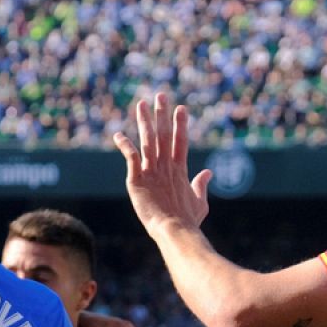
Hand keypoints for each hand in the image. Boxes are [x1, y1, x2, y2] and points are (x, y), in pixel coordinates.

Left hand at [113, 92, 211, 235]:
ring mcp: (151, 172)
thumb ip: (201, 185)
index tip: (180, 108)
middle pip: (164, 134)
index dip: (180, 124)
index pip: (179, 141)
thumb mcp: (200, 201)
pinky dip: (125, 145)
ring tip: (141, 104)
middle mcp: (166, 166)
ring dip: (145, 121)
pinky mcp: (137, 180)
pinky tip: (118, 135)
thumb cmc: (187, 221)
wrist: (175, 231)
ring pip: (148, 140)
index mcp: (179, 170)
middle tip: (160, 95)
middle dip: (162, 114)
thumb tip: (208, 172)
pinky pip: (131, 157)